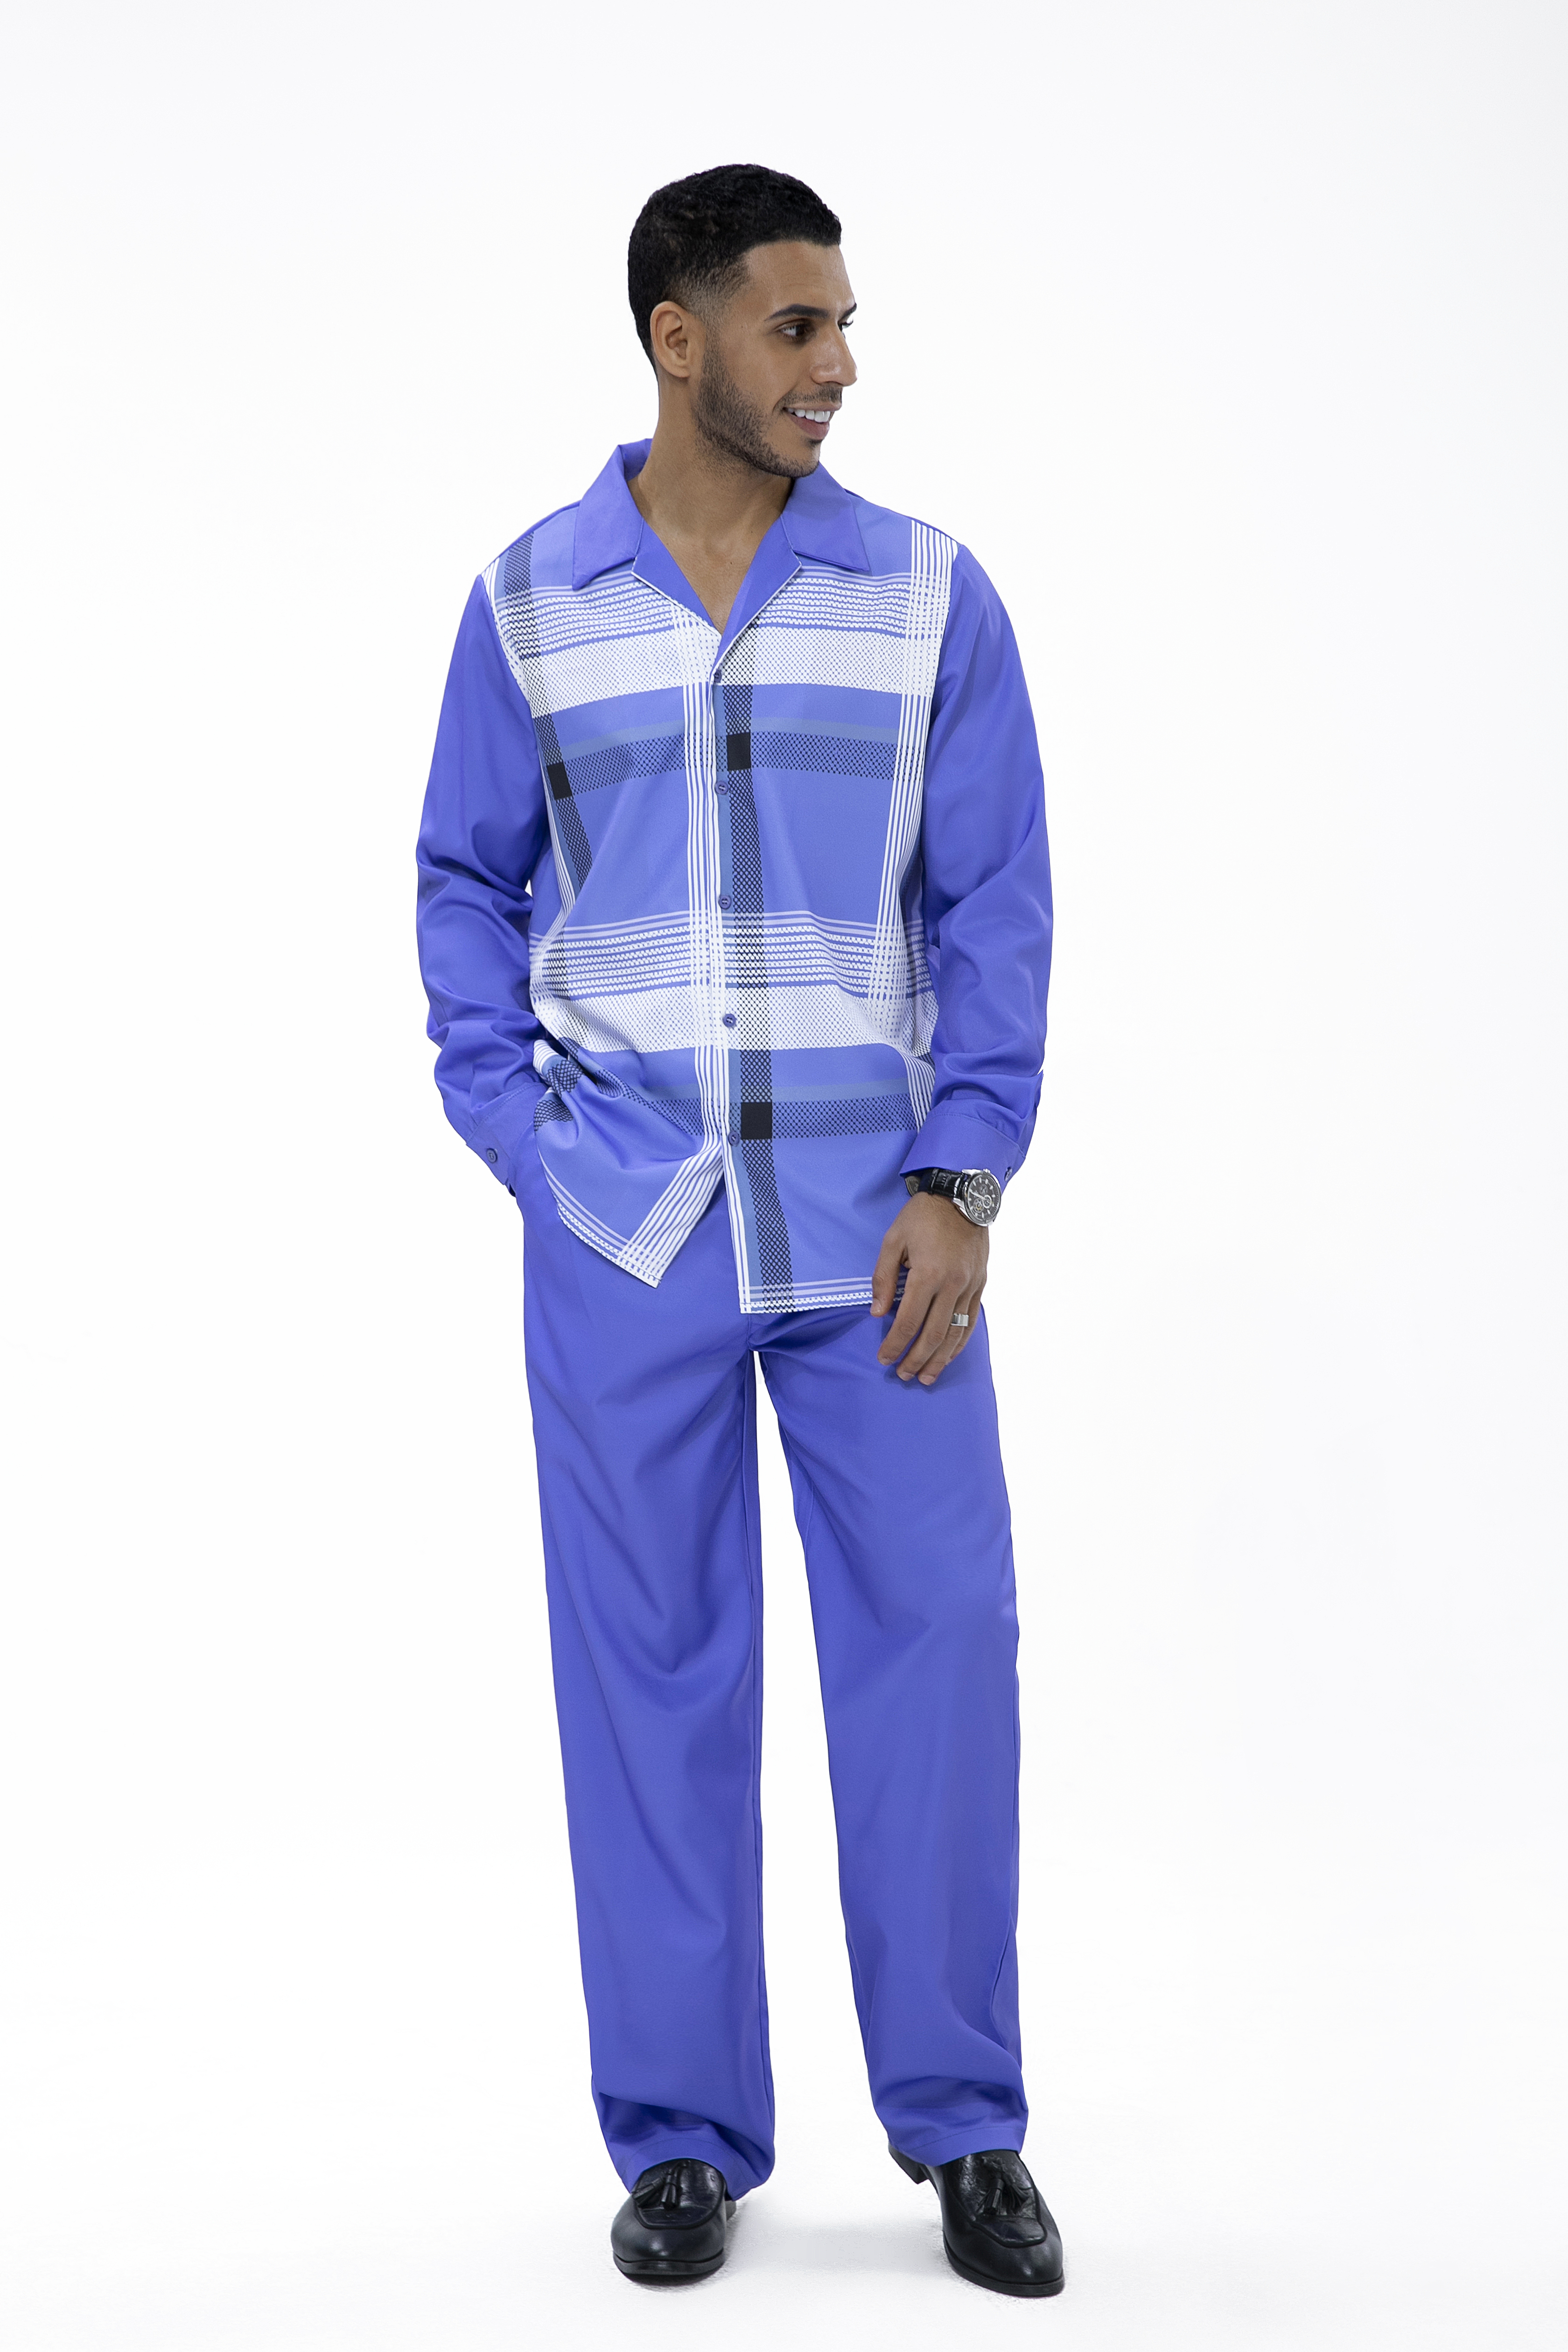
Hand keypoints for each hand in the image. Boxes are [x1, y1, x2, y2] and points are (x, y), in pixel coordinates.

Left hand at [870, 1192, 988, 1384]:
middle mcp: (952, 1284)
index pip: (908, 1321)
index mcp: (928, 1274)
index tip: (884, 1359)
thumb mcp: (893, 1240)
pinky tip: (949, 1355)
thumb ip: (884, 1278)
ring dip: (940, 1359)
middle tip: (903, 1376)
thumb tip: (878, 1313)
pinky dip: (960, 1342)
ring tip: (927, 1377)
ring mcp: (970, 1286)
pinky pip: (971, 1320)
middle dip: (916, 1359)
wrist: (961, 1196)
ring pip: (956, 1332)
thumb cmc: (922, 1216)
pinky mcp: (980, 1284)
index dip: (895, 1344)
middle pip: (933, 1334)